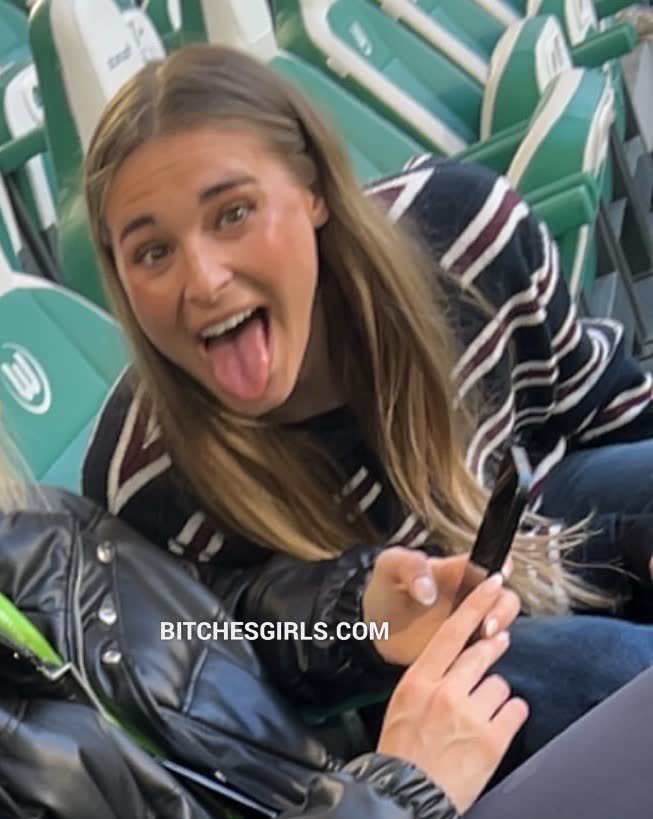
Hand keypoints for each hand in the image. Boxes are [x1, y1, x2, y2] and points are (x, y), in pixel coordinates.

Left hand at [363, 546, 518, 664]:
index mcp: (454, 569)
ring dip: (500, 626)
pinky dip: (490, 650)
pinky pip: (488, 648)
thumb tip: (428, 589)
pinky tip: (478, 654)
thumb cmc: (386, 589)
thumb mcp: (390, 567)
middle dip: (503, 607)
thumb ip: (410, 566)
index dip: (500, 567)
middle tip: (488, 623)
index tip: (497, 578)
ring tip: (486, 635)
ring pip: (501, 620)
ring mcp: (469, 621)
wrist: (375, 626)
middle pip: (503, 595)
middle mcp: (469, 593)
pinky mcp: (465, 646)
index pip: (486, 562)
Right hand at [377, 573, 528, 812]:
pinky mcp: (493, 740)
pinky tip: (496, 726)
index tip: (492, 584)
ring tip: (481, 715)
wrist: (406, 796)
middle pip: (481, 652)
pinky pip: (515, 710)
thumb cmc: (402, 749)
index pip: (451, 632)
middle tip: (499, 639)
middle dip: (493, 645)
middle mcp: (445, 692)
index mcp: (418, 680)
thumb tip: (457, 659)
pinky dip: (510, 715)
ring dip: (495, 695)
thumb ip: (429, 678)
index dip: (475, 605)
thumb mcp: (404, 703)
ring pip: (500, 684)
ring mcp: (470, 716)